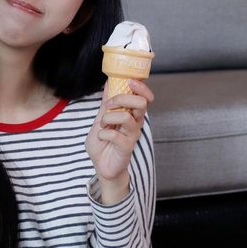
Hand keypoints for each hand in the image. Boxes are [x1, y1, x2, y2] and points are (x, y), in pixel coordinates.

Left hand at [85, 79, 153, 203]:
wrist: (101, 166)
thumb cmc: (103, 143)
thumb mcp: (101, 119)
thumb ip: (106, 104)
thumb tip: (109, 83)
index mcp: (132, 114)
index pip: (145, 97)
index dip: (141, 87)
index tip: (130, 81)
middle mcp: (135, 123)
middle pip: (141, 103)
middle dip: (122, 98)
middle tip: (108, 105)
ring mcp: (132, 135)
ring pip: (126, 116)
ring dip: (108, 117)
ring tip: (102, 124)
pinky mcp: (127, 147)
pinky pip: (115, 134)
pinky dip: (103, 133)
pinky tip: (101, 137)